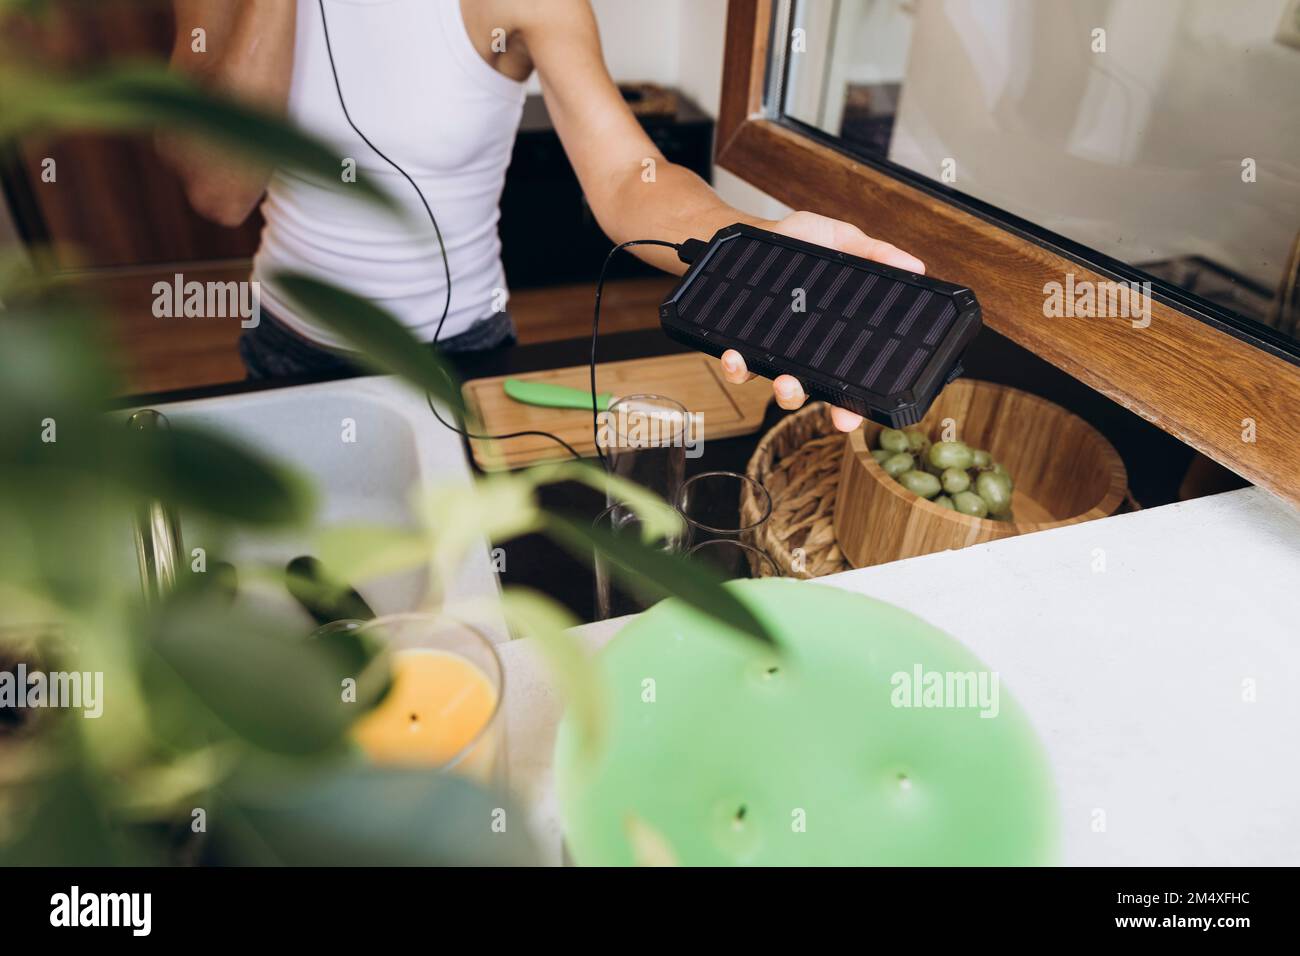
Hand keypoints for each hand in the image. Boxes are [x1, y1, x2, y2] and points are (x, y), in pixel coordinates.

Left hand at [718, 210, 925, 432]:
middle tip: (830, 409)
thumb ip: (873, 253)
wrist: (750, 233)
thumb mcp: (840, 241)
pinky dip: (737, 368)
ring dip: (786, 391)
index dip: (855, 405)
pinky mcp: (742, 345)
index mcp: (834, 335)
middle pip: (819, 393)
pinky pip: (738, 369)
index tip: (854, 417)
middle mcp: (805, 351)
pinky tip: (736, 354)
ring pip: (781, 388)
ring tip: (786, 378)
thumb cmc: (797, 241)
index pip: (850, 378)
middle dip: (832, 408)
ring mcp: (774, 352)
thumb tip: (915, 268)